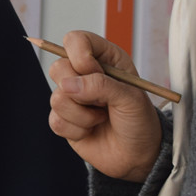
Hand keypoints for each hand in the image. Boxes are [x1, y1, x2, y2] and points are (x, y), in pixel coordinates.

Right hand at [48, 31, 163, 180]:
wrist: (138, 155)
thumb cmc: (140, 121)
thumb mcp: (130, 98)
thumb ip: (101, 86)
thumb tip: (67, 85)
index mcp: (104, 58)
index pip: (75, 40)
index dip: (78, 54)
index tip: (92, 70)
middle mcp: (84, 75)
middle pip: (58, 67)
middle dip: (81, 90)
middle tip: (103, 101)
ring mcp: (72, 97)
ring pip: (56, 97)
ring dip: (83, 114)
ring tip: (102, 118)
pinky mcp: (64, 119)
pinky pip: (55, 120)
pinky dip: (77, 129)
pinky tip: (91, 130)